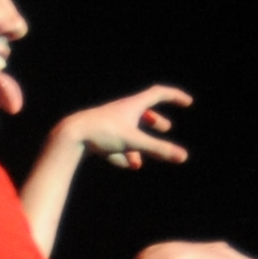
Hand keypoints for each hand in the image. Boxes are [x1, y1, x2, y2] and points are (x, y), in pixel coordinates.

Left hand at [51, 83, 193, 172]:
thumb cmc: (103, 133)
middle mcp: (121, 110)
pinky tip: (126, 164)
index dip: (174, 96)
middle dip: (155, 120)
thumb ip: (159, 150)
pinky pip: (114, 141)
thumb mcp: (134, 142)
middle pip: (142, 110)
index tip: (187, 102)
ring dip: (138, 142)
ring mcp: (108, 121)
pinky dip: (122, 152)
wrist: (70, 134)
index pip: (159, 94)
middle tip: (166, 128)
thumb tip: (184, 157)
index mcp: (132, 105)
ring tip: (141, 161)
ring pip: (128, 129)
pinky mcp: (97, 133)